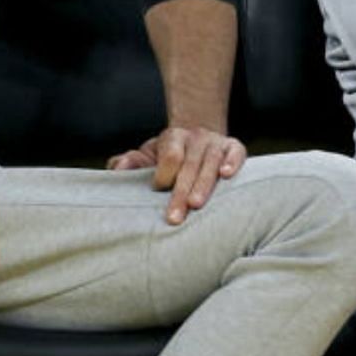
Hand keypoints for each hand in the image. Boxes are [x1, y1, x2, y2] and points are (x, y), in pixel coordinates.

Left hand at [107, 126, 246, 223]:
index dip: (164, 174)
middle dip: (181, 192)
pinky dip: (232, 162)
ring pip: (210, 162)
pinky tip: (226, 175)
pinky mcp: (234, 146)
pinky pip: (236, 151)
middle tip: (174, 218)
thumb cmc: (167, 156)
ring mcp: (216, 141)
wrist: (197, 139)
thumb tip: (118, 167)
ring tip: (196, 205)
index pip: (170, 155)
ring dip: (203, 184)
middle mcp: (195, 137)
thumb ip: (129, 163)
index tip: (158, 190)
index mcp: (172, 138)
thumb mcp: (147, 156)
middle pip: (189, 164)